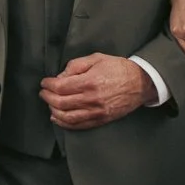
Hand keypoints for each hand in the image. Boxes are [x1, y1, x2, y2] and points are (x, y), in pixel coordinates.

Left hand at [40, 54, 155, 129]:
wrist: (141, 83)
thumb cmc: (119, 68)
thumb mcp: (97, 58)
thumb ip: (76, 65)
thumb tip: (61, 76)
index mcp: (90, 81)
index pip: (60, 87)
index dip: (48, 85)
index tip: (45, 82)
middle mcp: (92, 99)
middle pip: (60, 102)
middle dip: (47, 97)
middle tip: (44, 92)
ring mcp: (96, 112)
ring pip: (67, 117)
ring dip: (53, 111)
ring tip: (50, 104)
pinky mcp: (101, 119)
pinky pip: (78, 125)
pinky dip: (64, 123)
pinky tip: (57, 118)